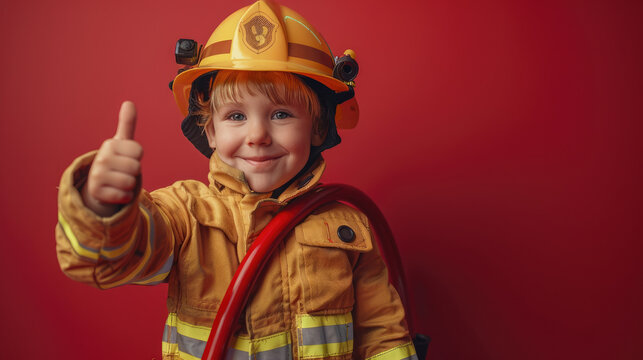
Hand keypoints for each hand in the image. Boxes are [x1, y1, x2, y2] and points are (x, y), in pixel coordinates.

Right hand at [82, 101, 142, 216]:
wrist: (100, 184)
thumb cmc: (117, 160)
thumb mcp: (122, 142)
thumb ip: (127, 124)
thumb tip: (129, 102)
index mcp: (110, 144)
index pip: (139, 151)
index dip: (138, 157)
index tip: (127, 157)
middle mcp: (101, 158)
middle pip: (136, 167)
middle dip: (134, 172)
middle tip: (123, 171)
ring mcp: (97, 175)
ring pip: (131, 182)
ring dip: (130, 185)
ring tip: (119, 180)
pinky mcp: (97, 192)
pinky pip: (124, 196)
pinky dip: (124, 196)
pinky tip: (115, 191)